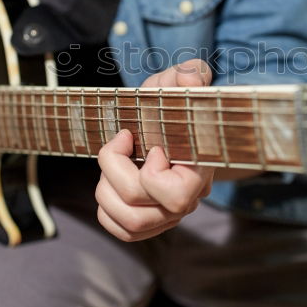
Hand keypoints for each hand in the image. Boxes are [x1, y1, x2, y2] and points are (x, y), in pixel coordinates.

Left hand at [95, 60, 214, 240]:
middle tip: (122, 143)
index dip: (151, 174)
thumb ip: (189, 75)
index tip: (152, 146)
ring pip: (128, 223)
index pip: (175, 197)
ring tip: (114, 162)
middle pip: (139, 212)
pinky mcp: (153, 220)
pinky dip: (107, 210)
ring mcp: (170, 214)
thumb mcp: (181, 82)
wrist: (177, 120)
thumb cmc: (176, 102)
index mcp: (199, 170)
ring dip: (106, 190)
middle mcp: (188, 200)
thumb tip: (189, 77)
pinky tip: (111, 183)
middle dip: (115, 173)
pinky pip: (124, 231)